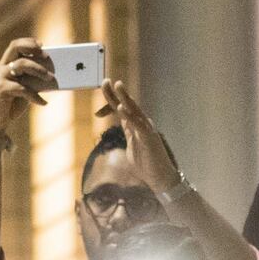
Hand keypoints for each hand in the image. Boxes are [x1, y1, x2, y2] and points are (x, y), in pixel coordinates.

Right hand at [0, 39, 57, 135]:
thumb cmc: (9, 106)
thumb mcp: (22, 91)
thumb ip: (31, 81)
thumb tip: (50, 76)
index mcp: (5, 65)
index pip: (15, 45)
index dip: (28, 42)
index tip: (41, 45)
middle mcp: (1, 68)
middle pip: (16, 48)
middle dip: (33, 50)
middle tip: (47, 57)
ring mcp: (0, 78)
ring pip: (21, 65)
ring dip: (39, 70)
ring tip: (51, 78)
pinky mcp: (1, 90)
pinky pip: (22, 88)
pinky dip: (35, 96)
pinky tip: (44, 103)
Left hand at [98, 80, 178, 194]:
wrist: (160, 178)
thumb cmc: (147, 164)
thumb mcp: (132, 146)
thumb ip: (128, 133)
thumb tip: (122, 125)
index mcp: (137, 126)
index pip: (122, 110)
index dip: (110, 104)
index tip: (98, 110)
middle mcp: (142, 123)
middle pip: (127, 104)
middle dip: (115, 93)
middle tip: (105, 81)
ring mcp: (147, 129)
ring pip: (134, 110)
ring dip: (124, 97)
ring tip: (117, 85)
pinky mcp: (149, 138)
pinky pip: (138, 124)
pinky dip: (129, 115)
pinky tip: (121, 108)